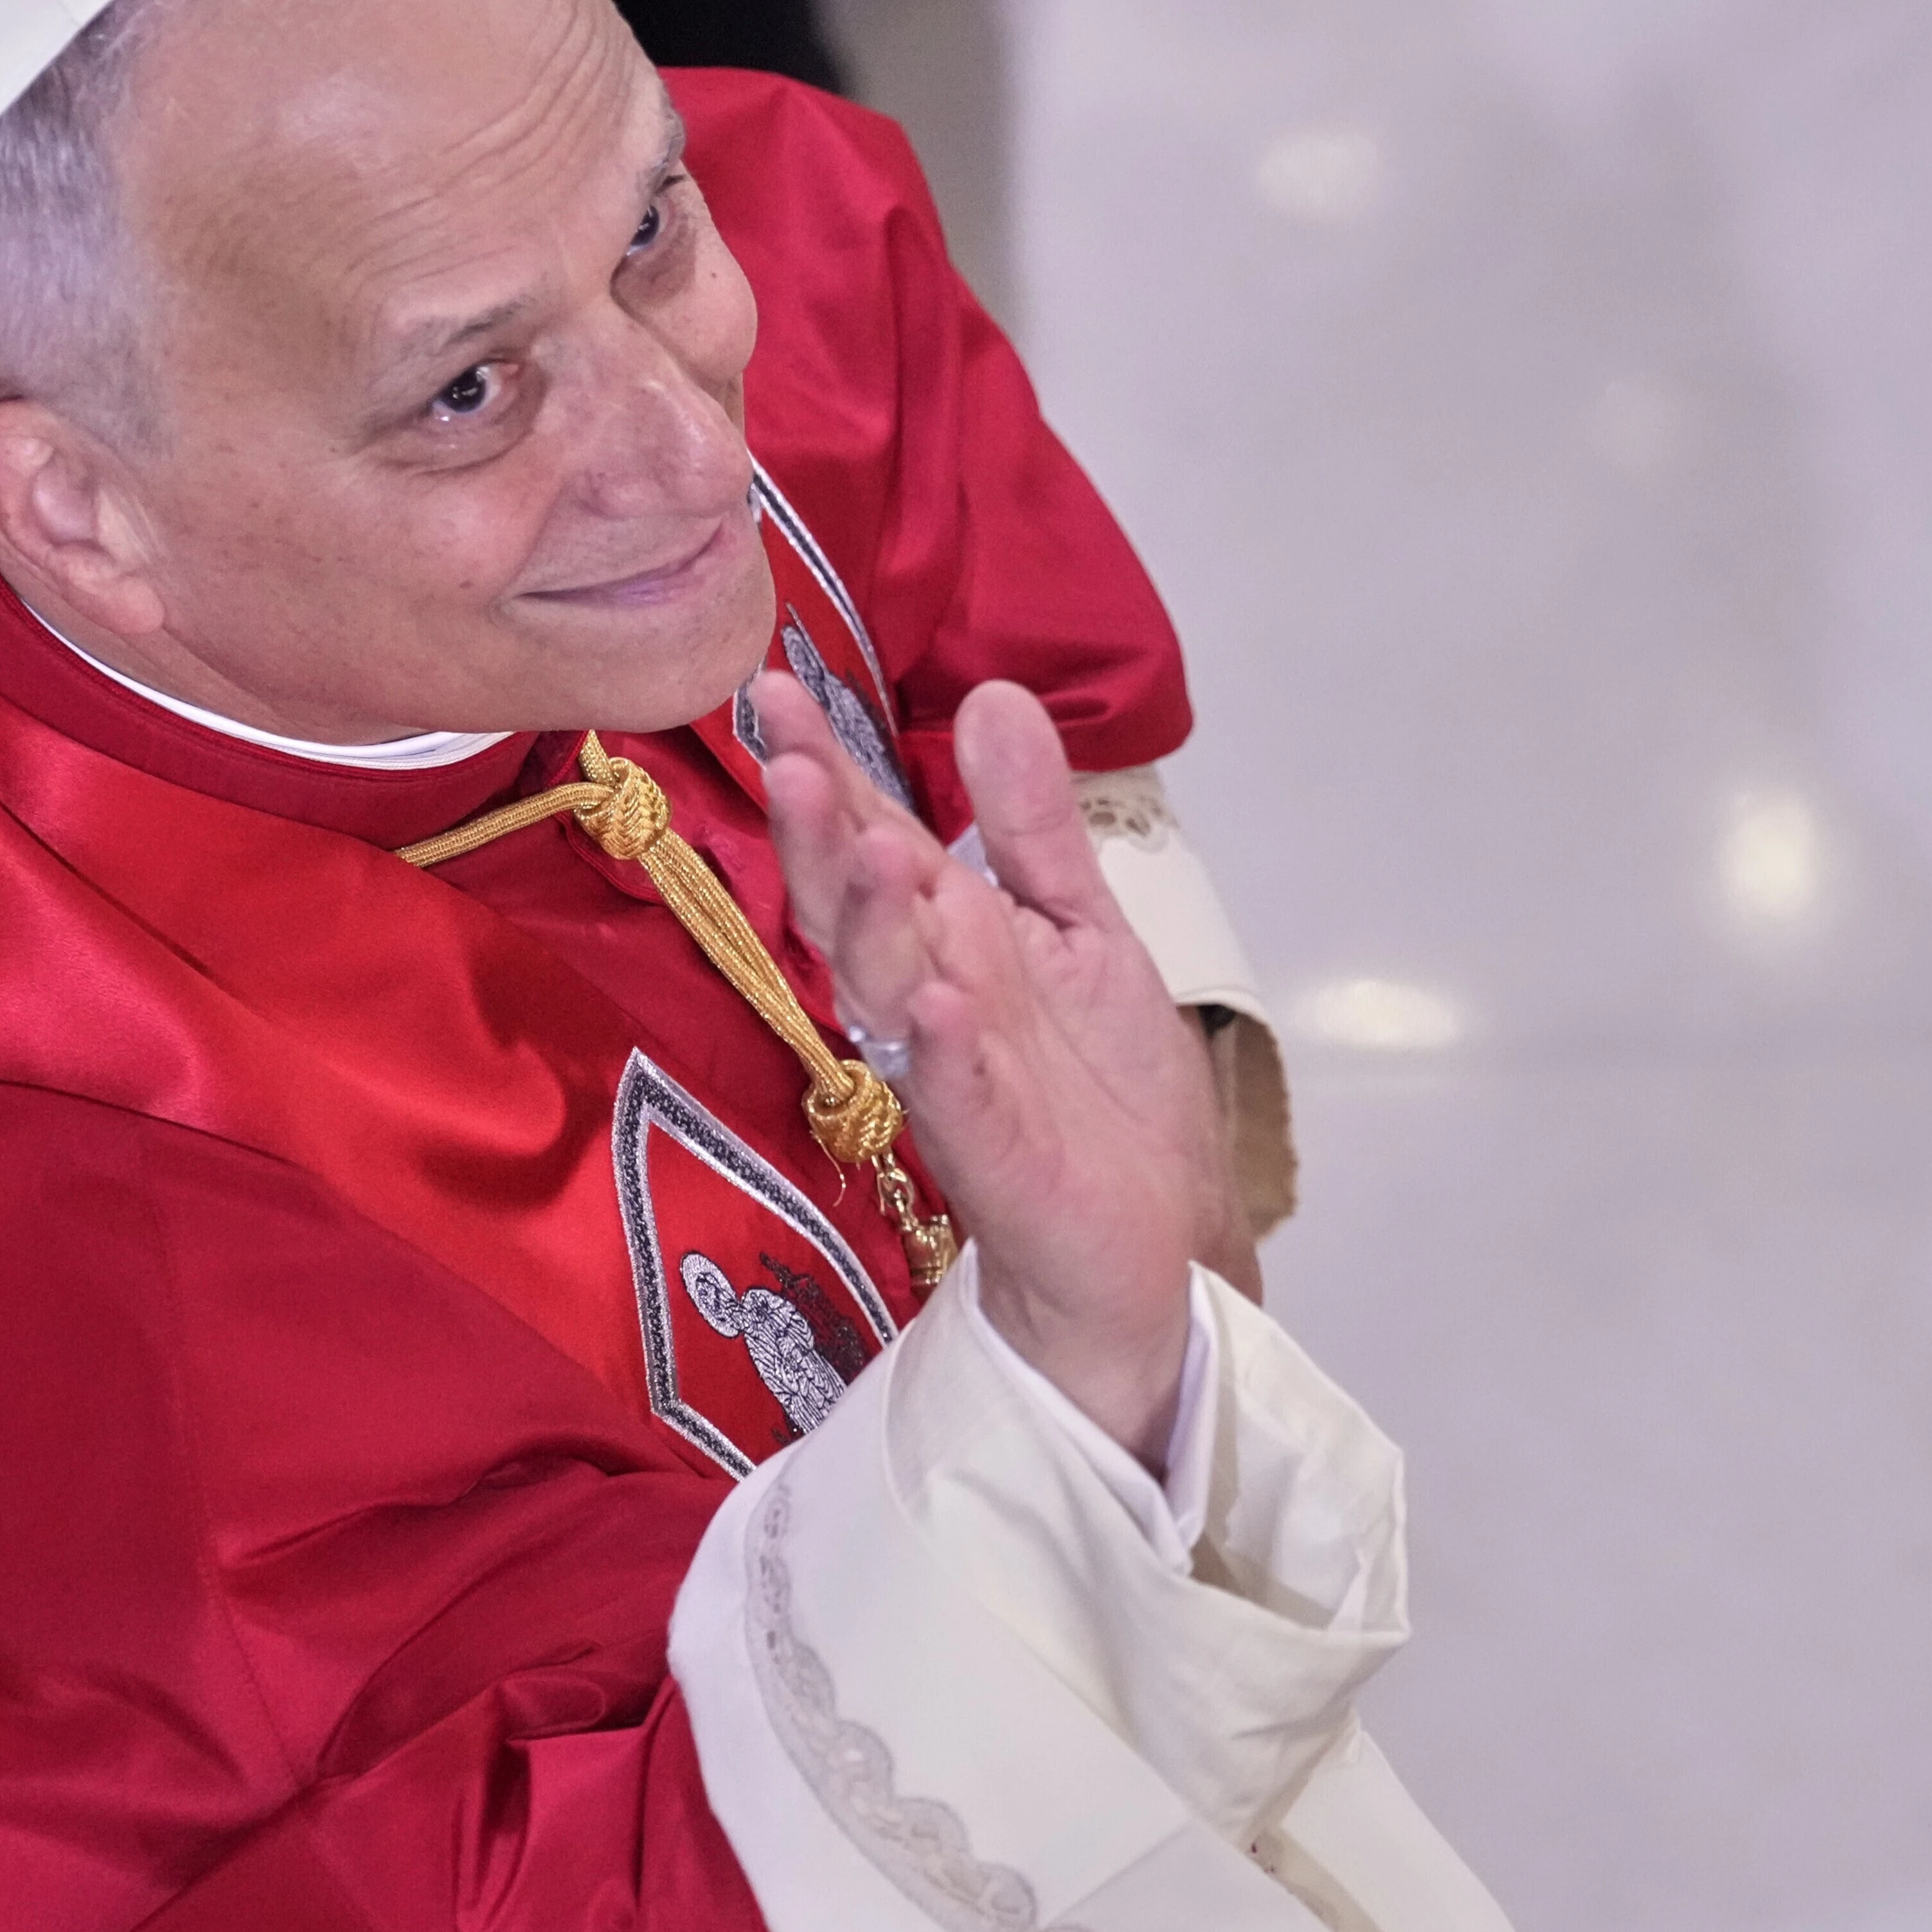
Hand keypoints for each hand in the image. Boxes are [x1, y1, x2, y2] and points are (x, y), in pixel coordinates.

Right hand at [756, 675, 1230, 1459]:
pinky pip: (955, 1097)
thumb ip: (1032, 825)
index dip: (825, 767)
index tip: (775, 687)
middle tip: (789, 757)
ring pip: (888, 992)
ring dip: (870, 925)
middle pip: (854, 908)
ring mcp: (953, 1077)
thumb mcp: (1081, 931)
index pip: (868, 837)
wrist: (1156, 1244)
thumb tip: (994, 694)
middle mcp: (930, 998)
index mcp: (949, 938)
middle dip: (817, 835)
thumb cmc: (1104, 1097)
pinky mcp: (993, 1155)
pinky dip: (943, 1050)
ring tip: (863, 848)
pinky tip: (938, 1002)